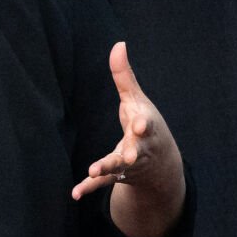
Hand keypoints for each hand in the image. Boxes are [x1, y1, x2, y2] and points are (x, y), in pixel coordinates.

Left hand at [71, 42, 185, 236]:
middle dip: (132, 152)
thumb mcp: (136, 100)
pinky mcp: (118, 175)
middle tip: (128, 156)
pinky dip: (89, 187)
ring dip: (106, 168)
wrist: (160, 162)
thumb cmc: (145, 122)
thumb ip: (124, 76)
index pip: (146, 125)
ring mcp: (128, 163)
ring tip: (93, 170)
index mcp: (145, 126)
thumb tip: (118, 44)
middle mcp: (139, 147)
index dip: (143, 124)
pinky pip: (103, 183)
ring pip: (117, 167)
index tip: (140, 124)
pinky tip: (75, 193)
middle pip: (136, 149)